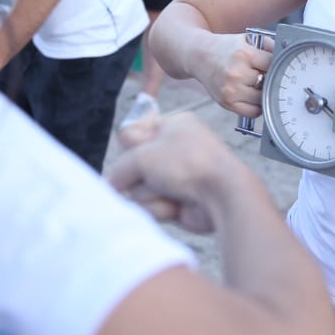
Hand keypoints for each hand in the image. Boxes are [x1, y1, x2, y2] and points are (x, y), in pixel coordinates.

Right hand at [106, 112, 247, 233]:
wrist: (222, 195)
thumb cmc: (188, 163)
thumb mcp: (144, 156)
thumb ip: (121, 168)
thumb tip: (112, 185)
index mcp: (173, 126)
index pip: (133, 133)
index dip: (130, 145)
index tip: (135, 149)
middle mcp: (175, 150)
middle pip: (133, 165)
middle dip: (138, 174)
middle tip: (154, 174)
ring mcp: (176, 178)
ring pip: (140, 189)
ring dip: (150, 193)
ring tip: (169, 191)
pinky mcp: (177, 203)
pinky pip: (152, 206)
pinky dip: (160, 207)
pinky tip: (175, 206)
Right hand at [191, 32, 272, 118]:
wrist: (200, 56)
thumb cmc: (227, 47)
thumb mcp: (247, 39)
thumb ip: (268, 46)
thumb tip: (287, 56)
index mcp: (244, 54)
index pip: (273, 64)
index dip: (277, 65)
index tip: (277, 65)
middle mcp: (237, 73)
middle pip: (269, 83)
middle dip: (270, 79)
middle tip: (267, 75)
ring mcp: (231, 90)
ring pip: (262, 99)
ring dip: (264, 93)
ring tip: (258, 85)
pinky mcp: (226, 103)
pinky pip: (253, 112)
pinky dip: (256, 106)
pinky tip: (252, 96)